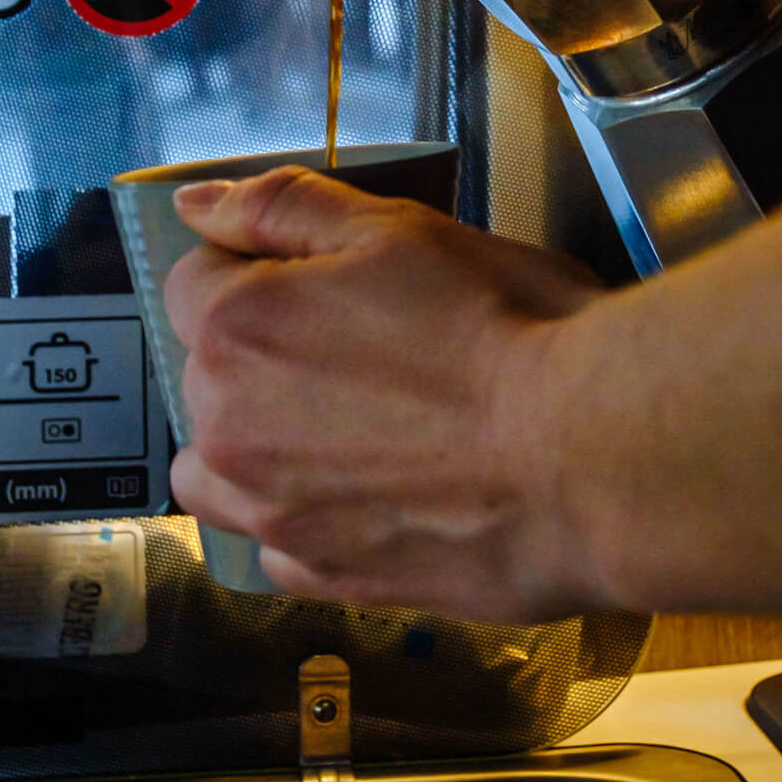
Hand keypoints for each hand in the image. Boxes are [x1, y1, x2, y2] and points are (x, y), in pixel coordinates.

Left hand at [164, 168, 607, 618]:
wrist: (588, 456)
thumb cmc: (508, 334)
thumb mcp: (397, 230)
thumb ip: (281, 208)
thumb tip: (196, 204)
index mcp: (238, 327)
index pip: (194, 283)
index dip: (261, 272)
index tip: (327, 284)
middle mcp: (230, 426)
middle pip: (205, 377)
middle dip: (263, 358)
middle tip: (370, 350)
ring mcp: (272, 513)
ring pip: (217, 474)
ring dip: (258, 447)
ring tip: (352, 429)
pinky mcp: (326, 577)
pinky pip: (278, 548)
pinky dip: (309, 522)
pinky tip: (376, 494)